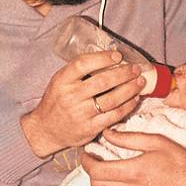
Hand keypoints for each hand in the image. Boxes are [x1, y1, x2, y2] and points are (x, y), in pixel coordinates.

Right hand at [21, 51, 145, 157]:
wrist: (45, 130)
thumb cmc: (57, 101)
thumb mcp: (60, 81)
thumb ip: (79, 71)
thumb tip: (110, 58)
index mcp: (62, 80)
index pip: (83, 64)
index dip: (103, 58)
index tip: (118, 55)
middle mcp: (70, 96)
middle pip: (102, 81)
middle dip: (123, 73)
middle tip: (136, 68)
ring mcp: (80, 114)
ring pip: (111, 99)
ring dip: (129, 89)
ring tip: (140, 81)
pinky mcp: (90, 128)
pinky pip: (113, 115)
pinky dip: (127, 106)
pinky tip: (135, 98)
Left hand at [81, 129, 185, 185]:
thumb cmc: (180, 160)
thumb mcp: (155, 141)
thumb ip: (128, 138)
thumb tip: (107, 134)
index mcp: (133, 171)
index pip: (96, 171)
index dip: (86, 161)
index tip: (86, 154)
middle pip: (97, 185)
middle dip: (91, 172)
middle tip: (95, 161)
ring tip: (105, 174)